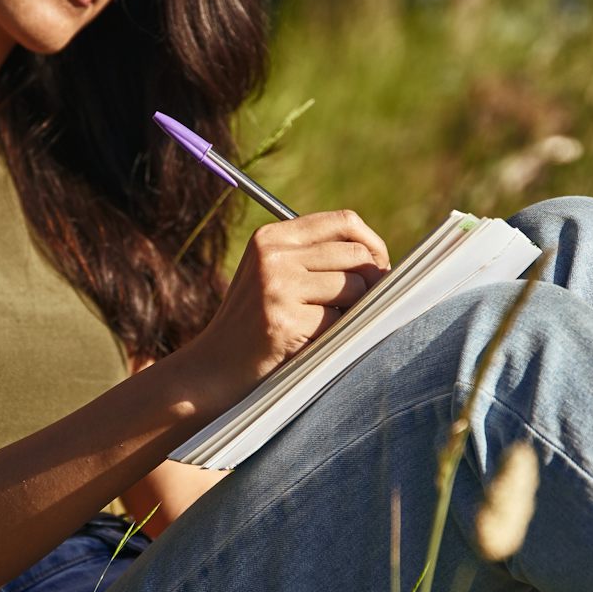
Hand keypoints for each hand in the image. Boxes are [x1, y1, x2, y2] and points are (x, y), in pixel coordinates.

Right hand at [186, 209, 390, 408]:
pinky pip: (340, 322)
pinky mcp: (285, 321)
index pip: (344, 221)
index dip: (372, 244)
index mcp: (271, 237)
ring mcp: (277, 287)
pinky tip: (311, 343)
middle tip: (361, 305)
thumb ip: (314, 257)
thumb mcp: (274, 276)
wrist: (212, 369)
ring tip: (327, 325)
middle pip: (356, 255)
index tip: (379, 268)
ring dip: (354, 311)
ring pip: (354, 288)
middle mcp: (273, 255)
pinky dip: (336, 336)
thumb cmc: (253, 324)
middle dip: (371, 282)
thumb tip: (380, 258)